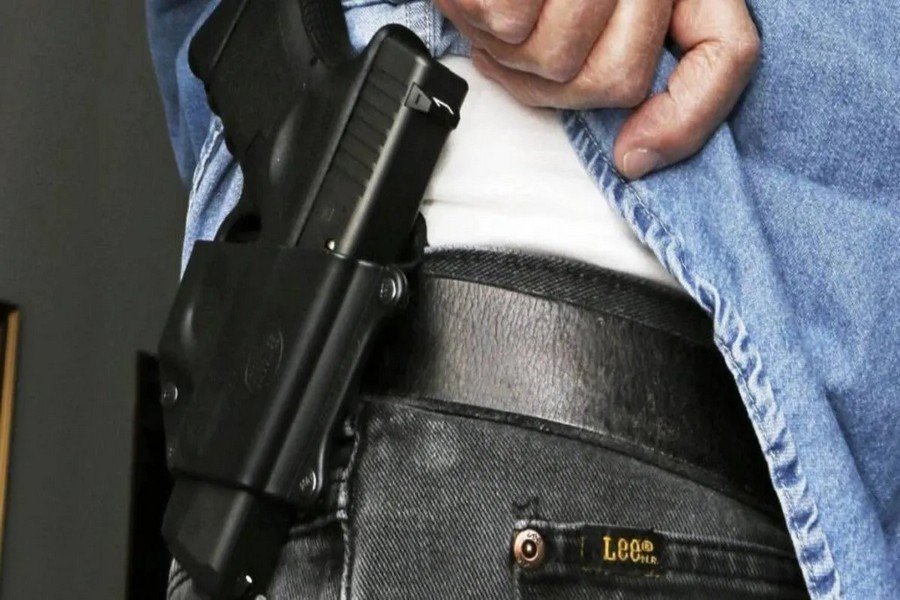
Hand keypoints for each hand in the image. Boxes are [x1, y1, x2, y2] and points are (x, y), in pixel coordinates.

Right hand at [434, 0, 759, 178]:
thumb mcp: (599, 29)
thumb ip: (630, 75)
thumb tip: (637, 156)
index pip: (725, 51)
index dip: (685, 119)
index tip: (631, 157)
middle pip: (619, 79)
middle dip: (560, 84)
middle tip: (532, 48)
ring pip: (559, 59)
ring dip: (513, 55)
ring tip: (505, 20)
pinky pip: (513, 24)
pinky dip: (483, 23)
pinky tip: (482, 3)